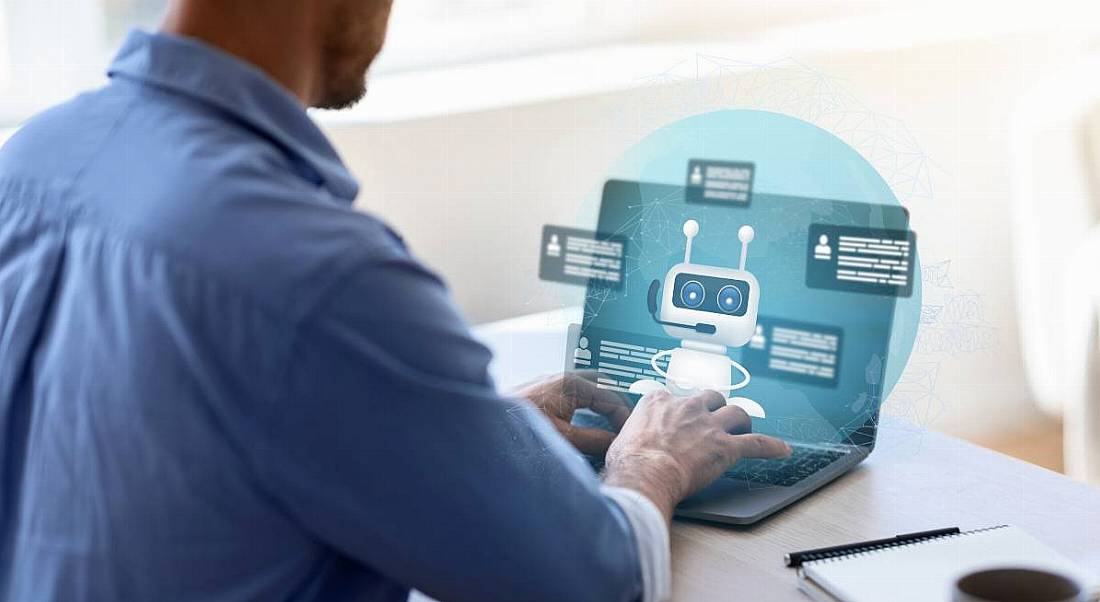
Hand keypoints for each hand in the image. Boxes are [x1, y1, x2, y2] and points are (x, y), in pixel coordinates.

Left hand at [517, 372, 631, 455]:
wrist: (483, 429)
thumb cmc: (519, 429)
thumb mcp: (564, 439)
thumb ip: (594, 440)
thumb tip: (616, 443)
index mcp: (572, 384)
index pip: (611, 397)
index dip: (624, 418)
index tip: (630, 435)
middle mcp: (561, 378)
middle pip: (601, 384)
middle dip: (614, 404)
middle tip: (624, 424)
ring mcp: (549, 383)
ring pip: (585, 388)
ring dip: (598, 403)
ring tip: (608, 424)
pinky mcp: (539, 392)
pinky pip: (570, 393)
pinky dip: (582, 406)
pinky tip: (582, 423)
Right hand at [603, 389, 790, 520]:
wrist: (644, 474)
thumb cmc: (628, 461)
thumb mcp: (620, 437)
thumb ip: (631, 433)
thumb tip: (627, 445)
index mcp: (659, 401)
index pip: (675, 397)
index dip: (680, 409)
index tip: (679, 418)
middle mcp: (687, 407)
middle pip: (711, 398)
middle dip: (715, 408)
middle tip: (715, 420)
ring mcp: (709, 425)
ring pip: (736, 414)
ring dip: (741, 423)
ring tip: (743, 430)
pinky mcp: (726, 447)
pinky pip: (757, 444)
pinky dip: (771, 447)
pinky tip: (782, 450)